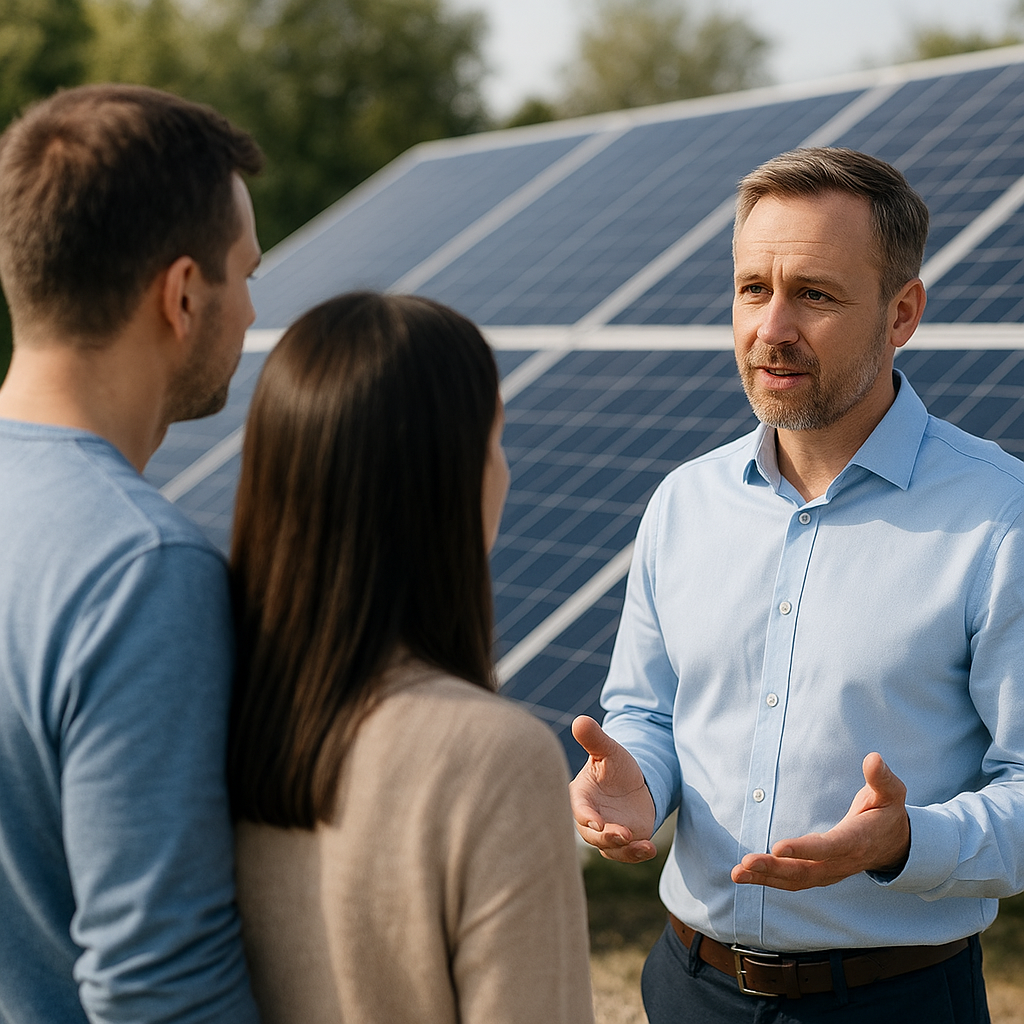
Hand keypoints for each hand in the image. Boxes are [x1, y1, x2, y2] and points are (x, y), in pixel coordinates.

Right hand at [569, 715, 656, 862]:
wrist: (633, 782)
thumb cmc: (614, 765)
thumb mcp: (608, 749)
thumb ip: (594, 739)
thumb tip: (580, 720)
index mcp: (581, 796)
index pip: (579, 809)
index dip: (585, 817)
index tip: (596, 823)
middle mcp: (590, 818)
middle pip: (592, 835)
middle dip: (606, 838)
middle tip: (623, 834)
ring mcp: (606, 833)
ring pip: (609, 849)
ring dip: (624, 850)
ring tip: (644, 845)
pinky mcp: (622, 843)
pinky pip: (625, 854)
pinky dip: (636, 854)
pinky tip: (650, 848)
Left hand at [731, 752, 909, 890]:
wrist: (895, 845)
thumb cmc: (887, 813)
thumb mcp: (892, 793)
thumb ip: (882, 778)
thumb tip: (873, 758)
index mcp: (857, 840)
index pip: (829, 847)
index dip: (805, 849)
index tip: (778, 847)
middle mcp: (841, 861)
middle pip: (806, 870)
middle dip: (775, 868)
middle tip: (747, 863)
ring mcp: (830, 872)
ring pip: (796, 880)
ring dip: (766, 877)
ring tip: (738, 873)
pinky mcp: (820, 874)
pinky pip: (794, 881)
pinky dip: (769, 880)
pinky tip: (746, 875)